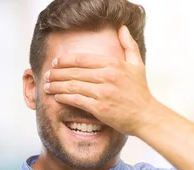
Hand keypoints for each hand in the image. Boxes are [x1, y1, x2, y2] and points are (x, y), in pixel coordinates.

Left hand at [43, 26, 160, 135]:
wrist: (146, 116)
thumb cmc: (141, 92)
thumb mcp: (137, 65)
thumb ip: (129, 45)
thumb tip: (122, 28)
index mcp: (113, 65)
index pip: (82, 59)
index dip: (65, 60)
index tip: (56, 62)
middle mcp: (107, 77)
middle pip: (74, 72)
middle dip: (56, 73)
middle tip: (47, 74)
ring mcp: (103, 93)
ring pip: (72, 85)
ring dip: (56, 85)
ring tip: (47, 85)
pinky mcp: (100, 108)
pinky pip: (76, 100)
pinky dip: (64, 97)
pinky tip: (57, 96)